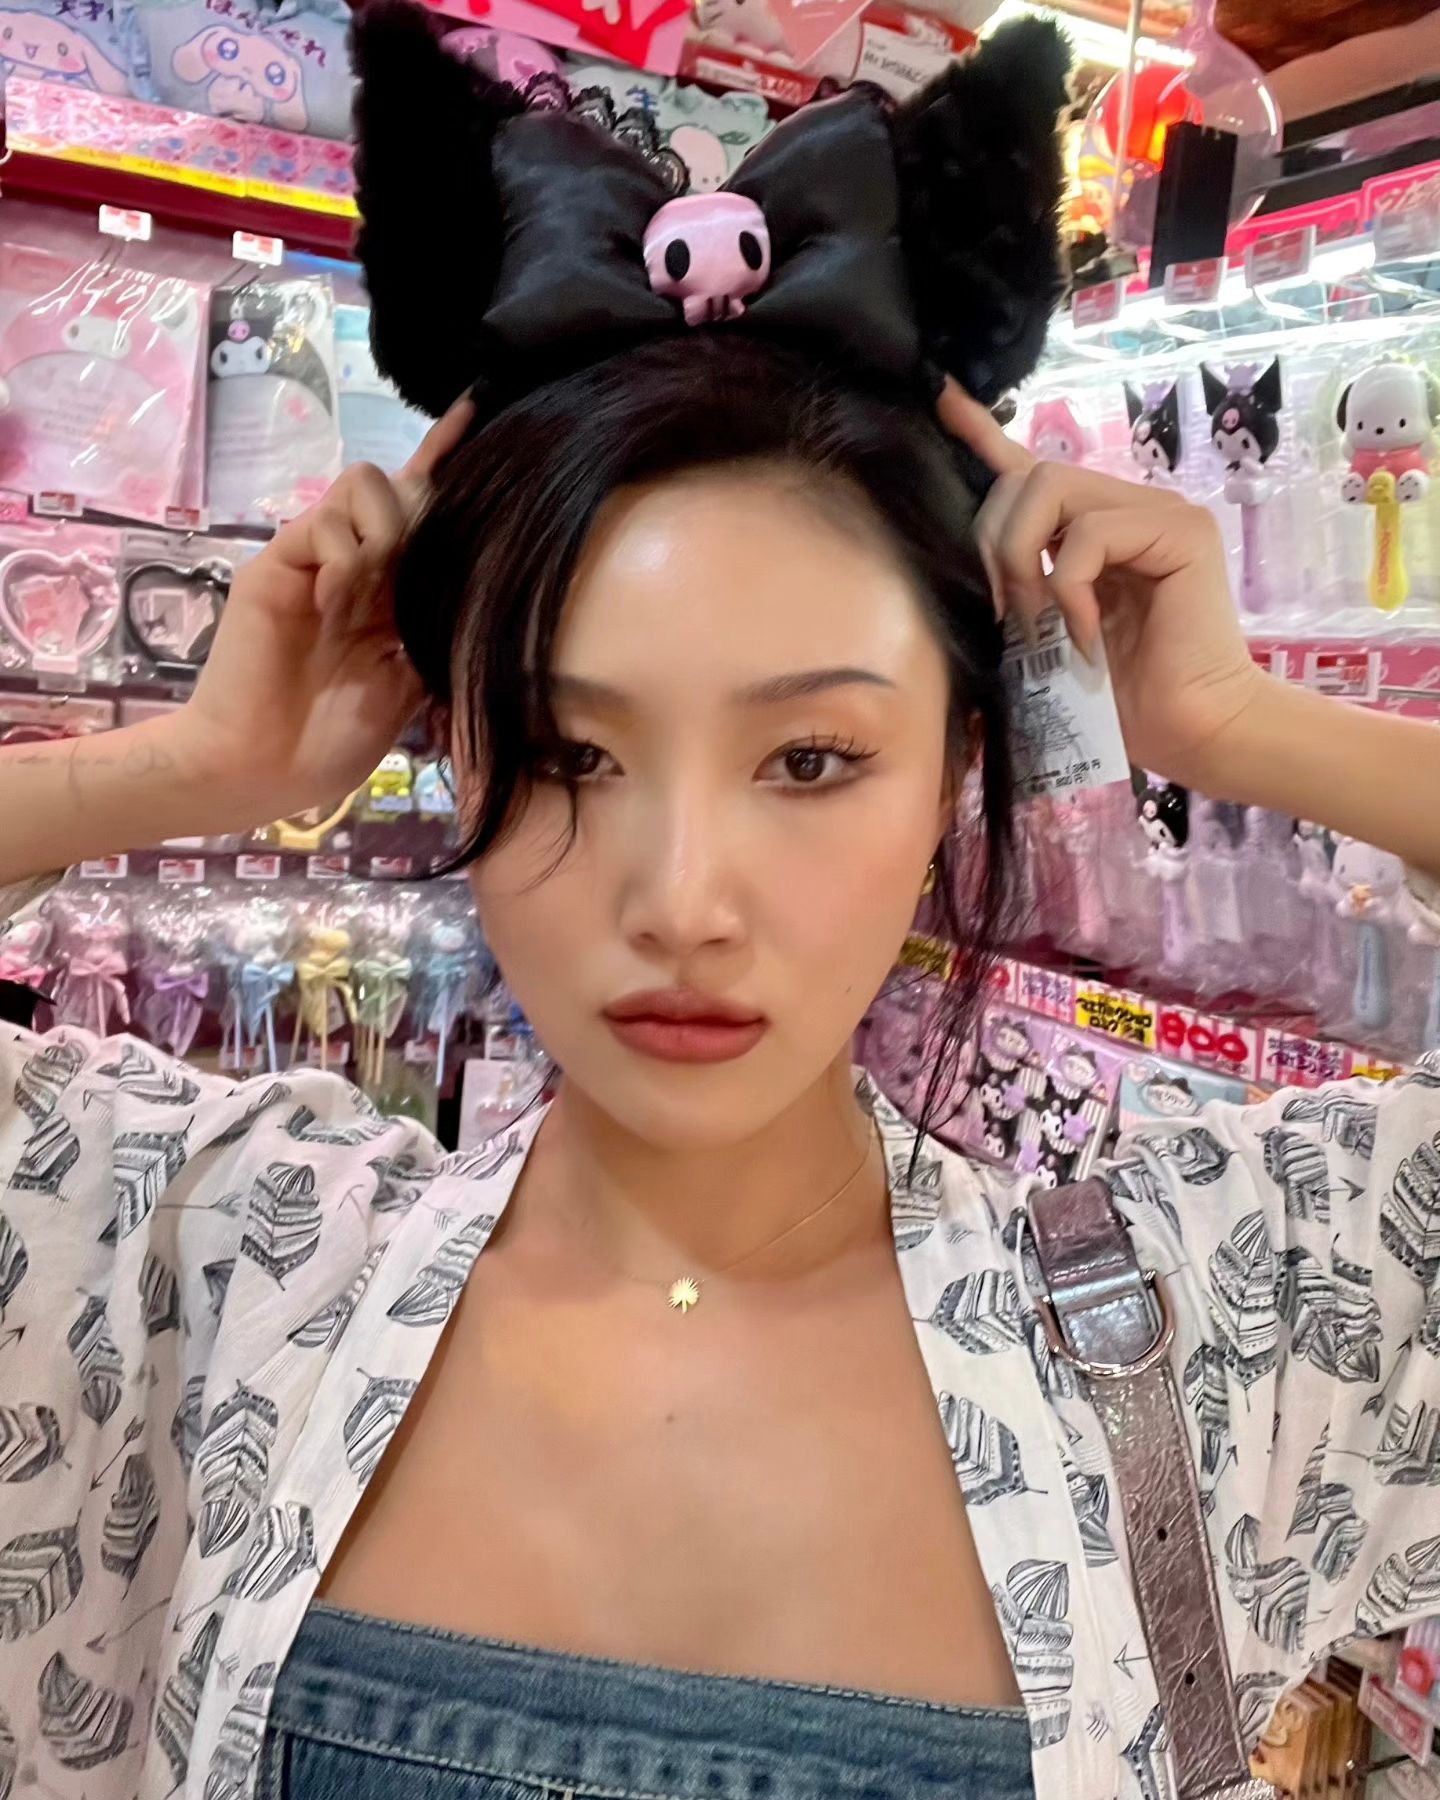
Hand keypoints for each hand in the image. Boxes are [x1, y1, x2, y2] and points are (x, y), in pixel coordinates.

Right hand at [172, 396, 473, 825]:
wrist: (264, 766)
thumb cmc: (336, 736)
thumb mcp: (413, 682)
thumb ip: (438, 623)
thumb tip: (481, 576)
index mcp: (394, 591)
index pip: (423, 510)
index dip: (445, 460)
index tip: (475, 411)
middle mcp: (358, 563)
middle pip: (403, 485)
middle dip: (423, 513)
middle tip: (409, 578)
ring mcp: (316, 558)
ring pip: (364, 484)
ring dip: (383, 534)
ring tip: (366, 599)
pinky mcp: (278, 561)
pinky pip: (324, 521)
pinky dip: (344, 558)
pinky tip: (336, 604)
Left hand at [939, 383, 1267, 789]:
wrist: (1189, 732)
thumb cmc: (1119, 699)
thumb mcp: (1044, 636)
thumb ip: (1019, 588)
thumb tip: (968, 563)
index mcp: (1091, 529)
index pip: (1030, 467)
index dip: (983, 435)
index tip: (943, 400)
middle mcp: (1126, 508)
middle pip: (1028, 478)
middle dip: (995, 542)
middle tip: (1008, 614)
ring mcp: (1159, 513)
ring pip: (1052, 492)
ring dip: (1025, 561)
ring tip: (1042, 625)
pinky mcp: (1182, 531)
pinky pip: (1091, 534)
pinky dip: (1071, 589)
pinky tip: (1086, 635)